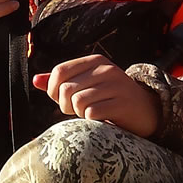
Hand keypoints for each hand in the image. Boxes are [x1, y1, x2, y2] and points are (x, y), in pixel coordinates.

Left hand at [33, 54, 161, 138]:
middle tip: (78, 110)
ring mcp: (116, 85)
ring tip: (91, 114)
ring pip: (77, 102)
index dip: (53, 90)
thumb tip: (35, 80)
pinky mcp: (122, 103)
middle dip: (66, 106)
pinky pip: (91, 113)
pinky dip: (91, 121)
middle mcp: (106, 69)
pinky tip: (101, 119)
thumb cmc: (111, 99)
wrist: (147, 111)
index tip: (63, 99)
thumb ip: (62, 82)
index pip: (60, 71)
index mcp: (95, 61)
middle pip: (66, 89)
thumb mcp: (88, 84)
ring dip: (79, 114)